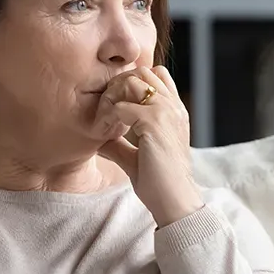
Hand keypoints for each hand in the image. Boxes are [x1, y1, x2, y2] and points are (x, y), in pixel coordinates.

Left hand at [95, 65, 204, 227]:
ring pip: (132, 81)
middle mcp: (173, 107)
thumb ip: (120, 144)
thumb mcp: (137, 157)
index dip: (131, 84)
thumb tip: (99, 139)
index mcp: (174, 112)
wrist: (174, 201)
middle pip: (142, 72)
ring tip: (105, 120)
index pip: (155, 76)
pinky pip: (121, 107)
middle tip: (106, 111)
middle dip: (119, 85)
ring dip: (113, 97)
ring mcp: (166, 112)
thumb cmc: (159, 183)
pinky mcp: (155, 122)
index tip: (115, 108)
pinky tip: (104, 134)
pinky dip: (108, 117)